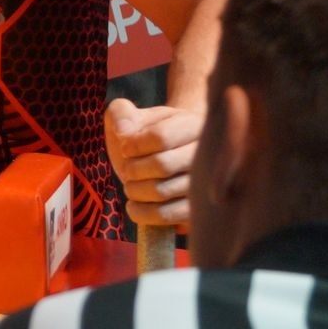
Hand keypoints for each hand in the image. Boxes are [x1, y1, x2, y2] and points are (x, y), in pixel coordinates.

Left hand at [105, 97, 199, 226]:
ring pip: (162, 192)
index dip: (134, 145)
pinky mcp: (196, 211)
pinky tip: (133, 205)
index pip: (161, 137)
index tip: (125, 148)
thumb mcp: (132, 115)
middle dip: (133, 168)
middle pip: (162, 165)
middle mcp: (207, 155)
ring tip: (130, 184)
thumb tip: (124, 131)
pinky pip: (168, 216)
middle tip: (128, 169)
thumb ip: (121, 112)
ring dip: (135, 190)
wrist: (168, 158)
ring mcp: (205, 186)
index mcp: (193, 125)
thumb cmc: (147, 135)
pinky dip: (143, 213)